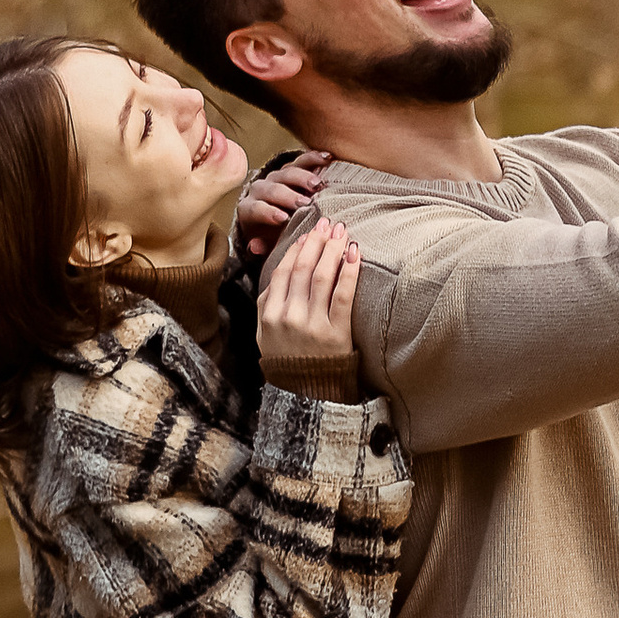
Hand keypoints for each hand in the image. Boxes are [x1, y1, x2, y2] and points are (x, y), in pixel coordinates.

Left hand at [236, 149, 330, 256]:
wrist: (275, 218)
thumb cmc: (272, 235)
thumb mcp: (267, 244)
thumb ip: (263, 246)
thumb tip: (255, 247)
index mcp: (250, 209)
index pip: (256, 208)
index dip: (268, 212)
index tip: (284, 218)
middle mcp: (260, 189)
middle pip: (272, 189)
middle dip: (288, 195)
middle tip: (305, 202)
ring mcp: (276, 177)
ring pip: (286, 172)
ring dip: (302, 177)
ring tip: (318, 185)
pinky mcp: (291, 168)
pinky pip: (301, 160)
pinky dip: (314, 158)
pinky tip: (327, 158)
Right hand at [257, 216, 360, 360]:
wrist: (306, 395)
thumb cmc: (287, 360)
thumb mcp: (264, 334)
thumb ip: (266, 303)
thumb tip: (279, 271)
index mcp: (270, 314)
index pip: (284, 271)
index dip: (297, 248)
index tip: (308, 232)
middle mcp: (289, 316)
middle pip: (304, 269)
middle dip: (316, 241)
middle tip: (328, 222)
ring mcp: (313, 325)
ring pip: (323, 277)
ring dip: (332, 249)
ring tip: (341, 232)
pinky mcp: (336, 333)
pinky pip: (343, 295)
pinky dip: (349, 271)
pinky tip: (354, 254)